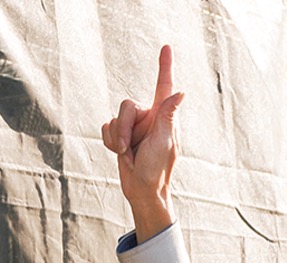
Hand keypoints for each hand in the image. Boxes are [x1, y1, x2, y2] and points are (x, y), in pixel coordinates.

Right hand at [99, 45, 183, 240]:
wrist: (142, 191)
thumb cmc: (157, 169)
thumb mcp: (164, 141)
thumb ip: (167, 115)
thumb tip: (180, 93)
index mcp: (162, 117)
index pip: (163, 86)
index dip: (164, 66)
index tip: (166, 47)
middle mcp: (148, 117)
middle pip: (126, 105)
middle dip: (124, 128)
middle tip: (129, 150)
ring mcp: (133, 127)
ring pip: (114, 118)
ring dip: (117, 139)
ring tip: (128, 155)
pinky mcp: (120, 135)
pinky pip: (106, 128)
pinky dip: (110, 142)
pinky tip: (121, 154)